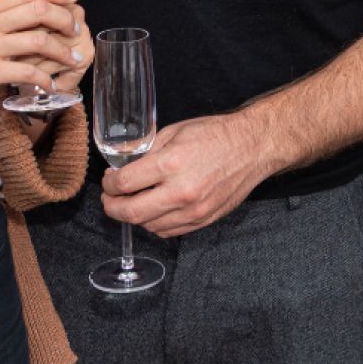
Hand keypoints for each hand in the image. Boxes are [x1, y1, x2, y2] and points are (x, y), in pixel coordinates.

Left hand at [101, 112, 274, 237]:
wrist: (253, 147)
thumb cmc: (217, 135)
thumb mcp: (175, 132)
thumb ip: (148, 152)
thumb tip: (126, 167)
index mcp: (171, 163)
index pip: (125, 184)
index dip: (109, 184)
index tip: (109, 180)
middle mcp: (181, 191)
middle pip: (131, 212)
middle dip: (112, 207)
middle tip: (109, 199)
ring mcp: (193, 210)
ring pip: (148, 226)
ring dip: (134, 216)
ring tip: (132, 202)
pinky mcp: (204, 220)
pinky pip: (168, 231)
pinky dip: (154, 224)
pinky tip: (153, 211)